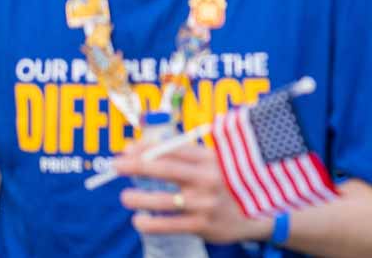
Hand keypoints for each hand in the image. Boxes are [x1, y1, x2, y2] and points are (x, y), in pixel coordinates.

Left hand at [115, 141, 270, 243]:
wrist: (256, 216)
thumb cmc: (227, 184)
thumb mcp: (214, 164)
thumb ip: (185, 155)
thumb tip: (144, 147)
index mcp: (211, 158)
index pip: (174, 148)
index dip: (147, 147)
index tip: (127, 149)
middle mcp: (209, 178)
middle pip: (166, 169)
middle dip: (136, 165)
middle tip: (115, 165)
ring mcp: (205, 203)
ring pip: (163, 200)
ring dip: (138, 198)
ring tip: (126, 197)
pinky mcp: (203, 225)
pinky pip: (168, 225)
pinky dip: (149, 222)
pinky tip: (139, 220)